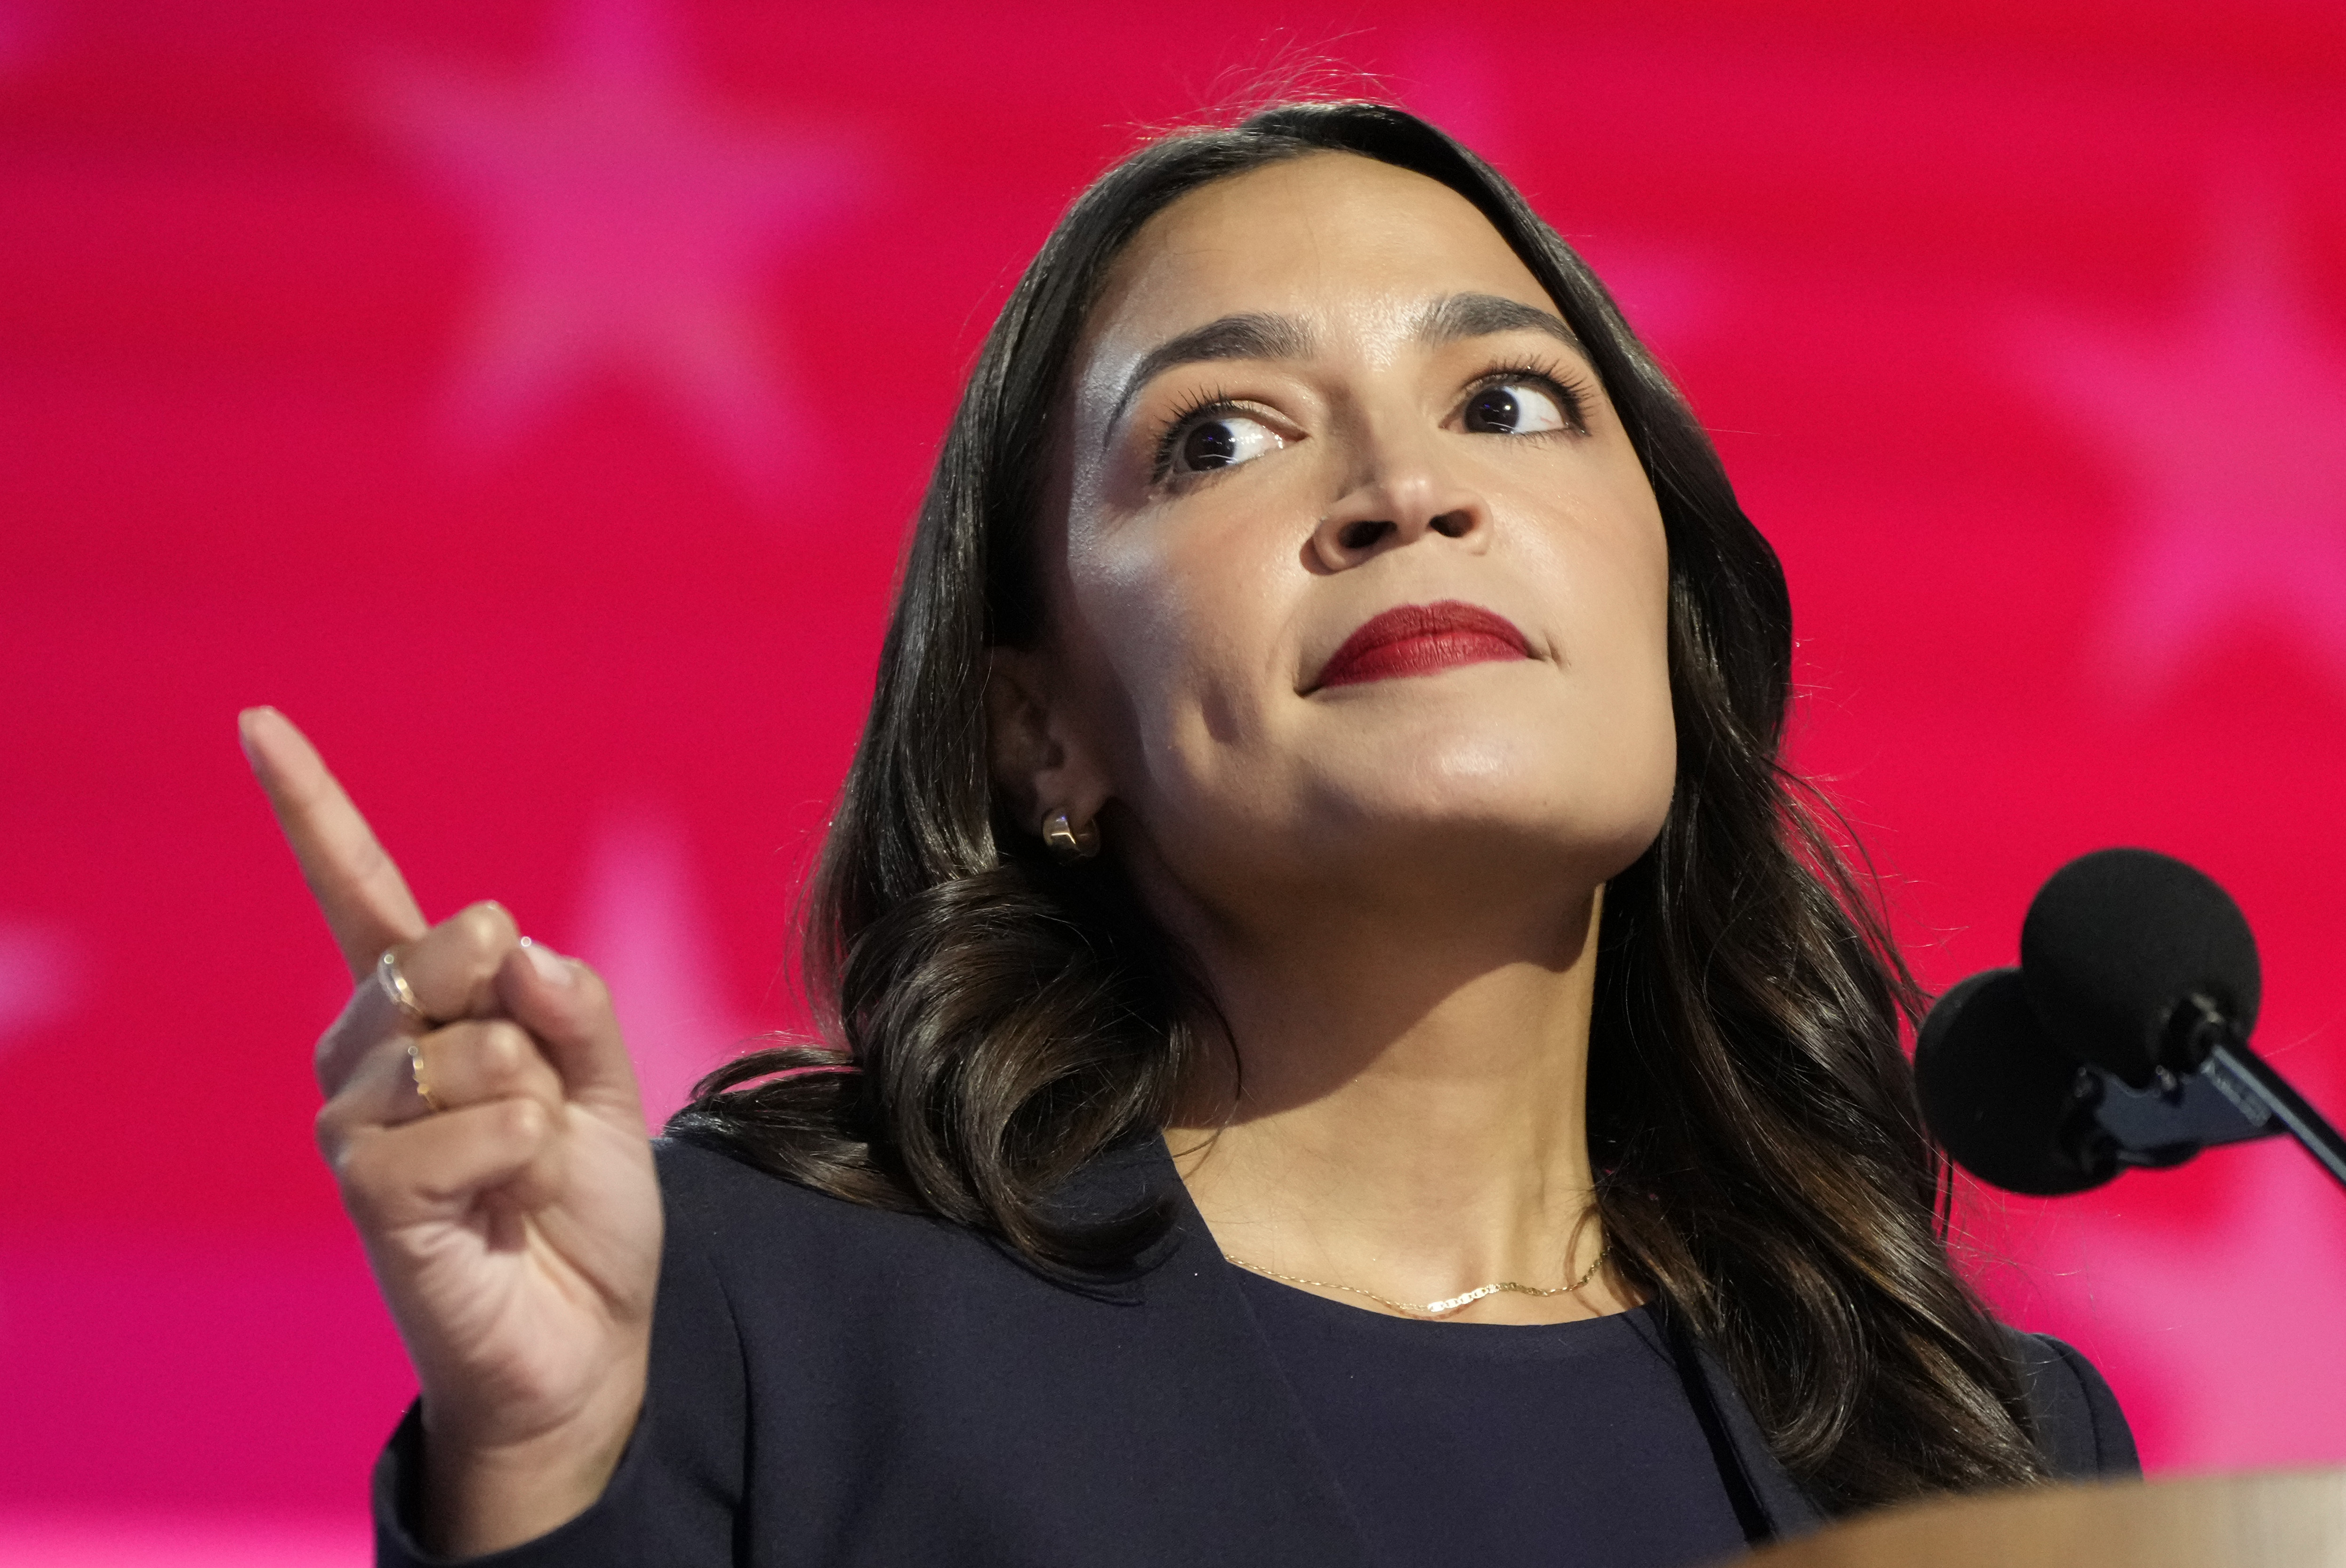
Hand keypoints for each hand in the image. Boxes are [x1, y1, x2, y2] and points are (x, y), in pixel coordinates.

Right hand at [240, 707, 662, 1556]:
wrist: (585, 1331)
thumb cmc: (581, 1202)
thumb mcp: (606, 1085)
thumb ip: (569, 1006)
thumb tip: (512, 943)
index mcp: (424, 1013)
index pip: (361, 895)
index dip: (311, 809)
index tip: (259, 723)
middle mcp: (369, 1054)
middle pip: (436, 950)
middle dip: (509, 990)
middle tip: (542, 1084)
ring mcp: (357, 1123)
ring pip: (465, 1044)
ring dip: (531, 1096)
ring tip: (526, 1160)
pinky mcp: (369, 1192)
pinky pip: (462, 1125)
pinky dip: (518, 1149)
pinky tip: (511, 1193)